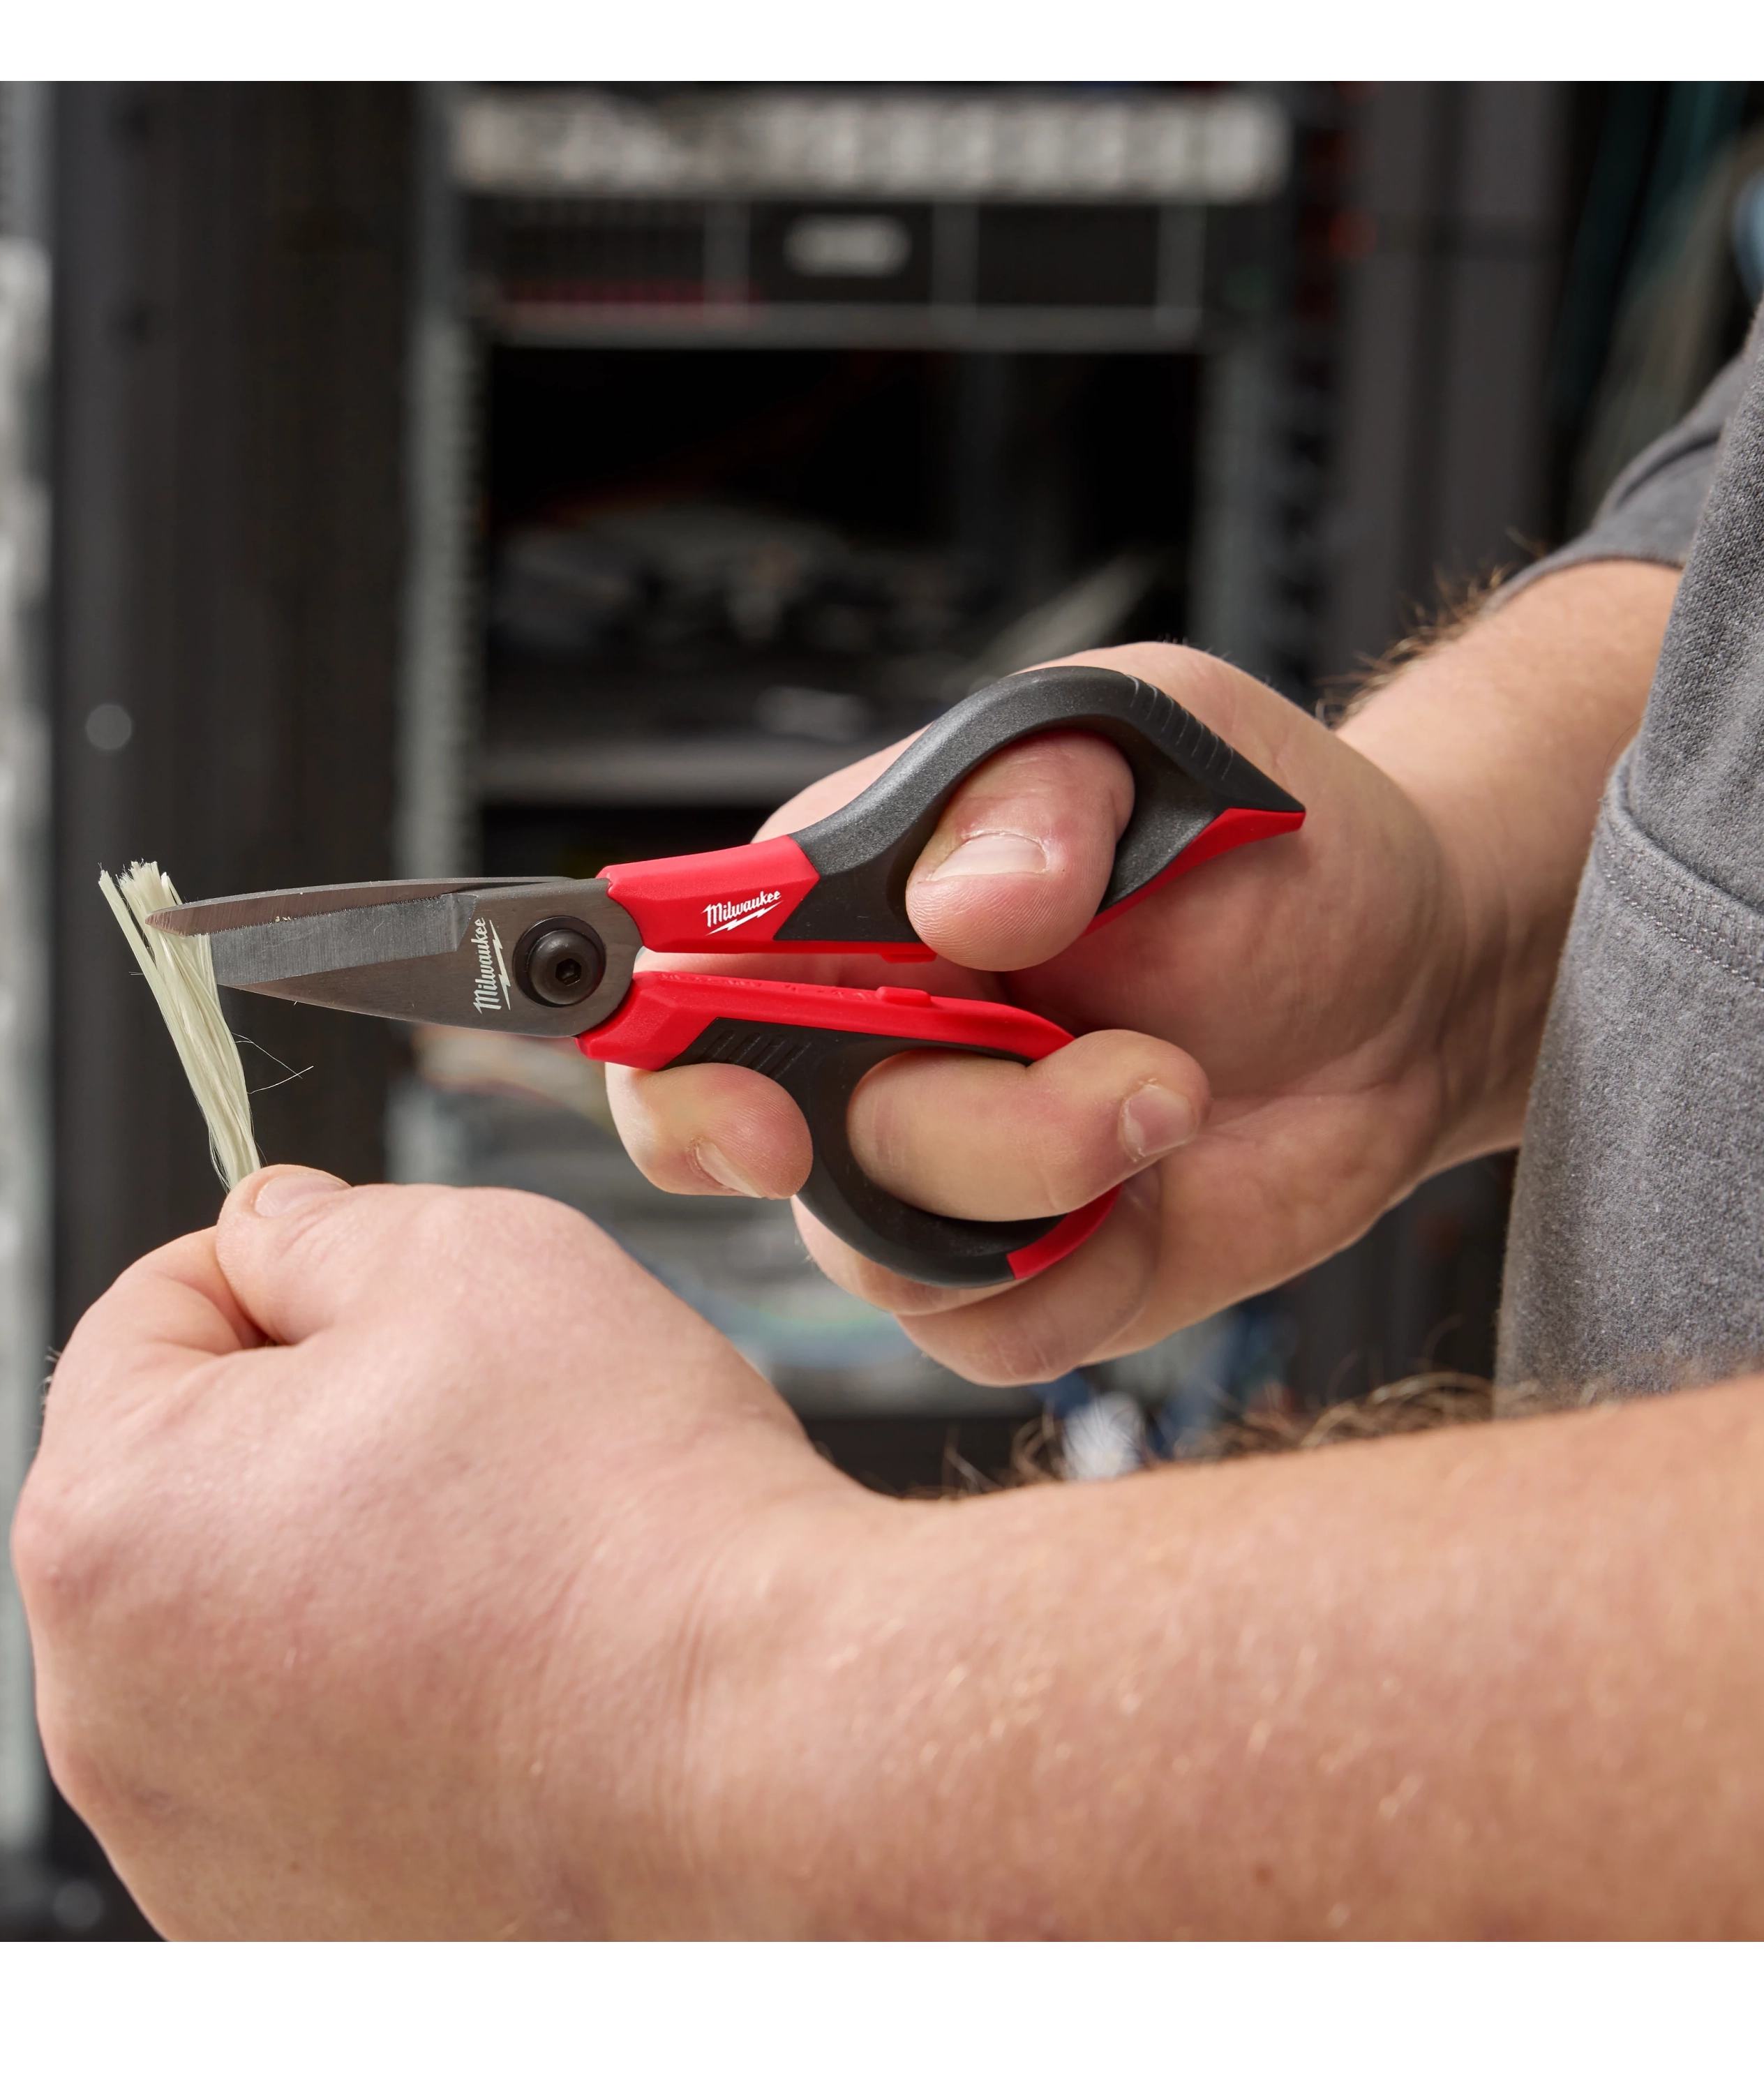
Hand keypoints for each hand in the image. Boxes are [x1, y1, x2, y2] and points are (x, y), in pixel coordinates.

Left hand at [15, 1163, 860, 1937]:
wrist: (775, 1759)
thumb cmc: (631, 1531)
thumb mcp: (466, 1258)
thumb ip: (317, 1227)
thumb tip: (273, 1232)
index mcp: (104, 1524)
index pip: (142, 1319)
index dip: (275, 1276)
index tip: (374, 1302)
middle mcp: (103, 1709)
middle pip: (180, 1489)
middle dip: (300, 1437)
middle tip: (460, 1440)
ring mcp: (184, 1838)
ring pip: (237, 1634)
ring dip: (336, 1580)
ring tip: (493, 1576)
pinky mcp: (279, 1925)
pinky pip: (297, 1767)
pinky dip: (375, 1717)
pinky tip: (494, 1693)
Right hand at [610, 568, 1679, 1383]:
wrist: (1411, 976)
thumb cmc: (1260, 837)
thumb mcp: (1153, 740)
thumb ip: (1036, 799)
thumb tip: (957, 905)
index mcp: (828, 910)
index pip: (666, 1000)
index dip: (677, 1074)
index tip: (771, 1118)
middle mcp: (844, 1054)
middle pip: (768, 1151)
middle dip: (950, 1137)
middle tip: (1112, 1090)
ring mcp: (922, 1180)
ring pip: (886, 1253)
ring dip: (1060, 1182)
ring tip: (1179, 1088)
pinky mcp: (1010, 1283)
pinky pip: (982, 1337)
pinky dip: (1087, 1283)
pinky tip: (1164, 1191)